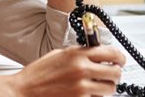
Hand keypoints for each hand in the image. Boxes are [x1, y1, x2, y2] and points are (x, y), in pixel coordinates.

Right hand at [9, 45, 125, 96]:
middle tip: (111, 73)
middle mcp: (81, 70)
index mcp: (77, 54)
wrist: (24, 91)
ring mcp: (81, 88)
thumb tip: (98, 52)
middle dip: (115, 73)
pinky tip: (86, 93)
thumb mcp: (60, 54)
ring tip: (98, 85)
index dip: (119, 57)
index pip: (111, 52)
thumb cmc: (38, 74)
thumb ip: (80, 52)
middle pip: (115, 72)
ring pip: (110, 89)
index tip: (120, 60)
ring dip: (106, 87)